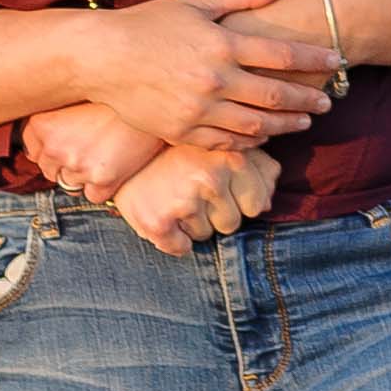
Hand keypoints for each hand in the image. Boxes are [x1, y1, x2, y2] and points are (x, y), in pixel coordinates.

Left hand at [23, 105, 162, 203]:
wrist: (156, 95)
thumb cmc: (118, 91)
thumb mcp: (78, 94)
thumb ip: (55, 115)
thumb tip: (39, 139)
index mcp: (42, 124)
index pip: (32, 148)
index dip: (48, 147)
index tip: (63, 141)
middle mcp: (56, 147)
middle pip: (50, 170)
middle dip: (66, 163)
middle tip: (89, 146)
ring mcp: (79, 166)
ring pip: (72, 184)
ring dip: (85, 174)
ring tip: (106, 151)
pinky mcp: (103, 181)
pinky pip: (95, 195)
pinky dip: (105, 186)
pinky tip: (118, 164)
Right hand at [83, 0, 340, 149]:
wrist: (99, 58)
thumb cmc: (147, 23)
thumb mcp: (195, 2)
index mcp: (220, 44)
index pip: (281, 55)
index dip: (313, 59)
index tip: (335, 60)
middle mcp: (213, 80)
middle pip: (274, 95)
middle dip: (306, 99)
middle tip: (327, 101)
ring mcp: (197, 110)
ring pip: (255, 125)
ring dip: (285, 125)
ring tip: (303, 123)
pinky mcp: (181, 131)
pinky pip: (226, 142)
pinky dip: (250, 140)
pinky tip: (263, 135)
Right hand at [113, 145, 281, 257]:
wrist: (120, 143)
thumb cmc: (179, 147)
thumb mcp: (221, 145)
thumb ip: (257, 165)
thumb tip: (270, 196)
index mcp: (232, 157)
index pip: (257, 206)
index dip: (238, 199)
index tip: (218, 184)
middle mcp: (211, 178)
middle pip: (232, 223)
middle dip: (215, 213)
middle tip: (190, 189)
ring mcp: (184, 200)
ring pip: (205, 235)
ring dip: (192, 223)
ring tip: (174, 195)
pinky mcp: (158, 221)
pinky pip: (180, 247)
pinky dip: (173, 240)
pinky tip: (164, 215)